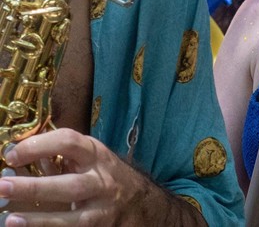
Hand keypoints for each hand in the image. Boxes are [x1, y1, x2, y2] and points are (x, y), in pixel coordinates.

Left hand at [0, 129, 181, 225]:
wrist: (141, 204)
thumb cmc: (105, 176)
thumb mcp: (88, 160)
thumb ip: (59, 159)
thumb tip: (22, 156)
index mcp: (96, 155)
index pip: (69, 142)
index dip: (40, 145)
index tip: (12, 153)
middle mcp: (101, 182)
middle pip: (68, 186)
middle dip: (34, 186)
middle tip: (3, 184)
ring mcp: (100, 211)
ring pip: (71, 219)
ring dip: (38, 220)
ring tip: (9, 219)